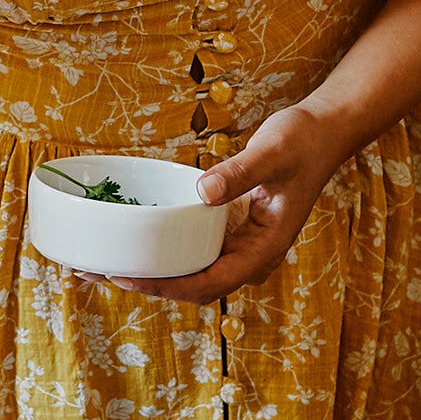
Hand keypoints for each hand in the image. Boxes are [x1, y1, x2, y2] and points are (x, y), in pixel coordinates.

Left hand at [96, 102, 347, 304]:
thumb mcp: (272, 153)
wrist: (324, 133)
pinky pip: (192, 248)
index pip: (209, 282)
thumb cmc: (303, 142)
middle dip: (146, 284)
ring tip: (101, 264)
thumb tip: (203, 192)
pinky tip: (131, 239)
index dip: (165, 286)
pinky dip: (161, 248)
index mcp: (265, 249)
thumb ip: (240, 172)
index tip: (126, 279)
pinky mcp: (230, 230)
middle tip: (96, 273)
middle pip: (193, 286)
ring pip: (190, 270)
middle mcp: (250, 255)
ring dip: (150, 271)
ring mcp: (239, 244)